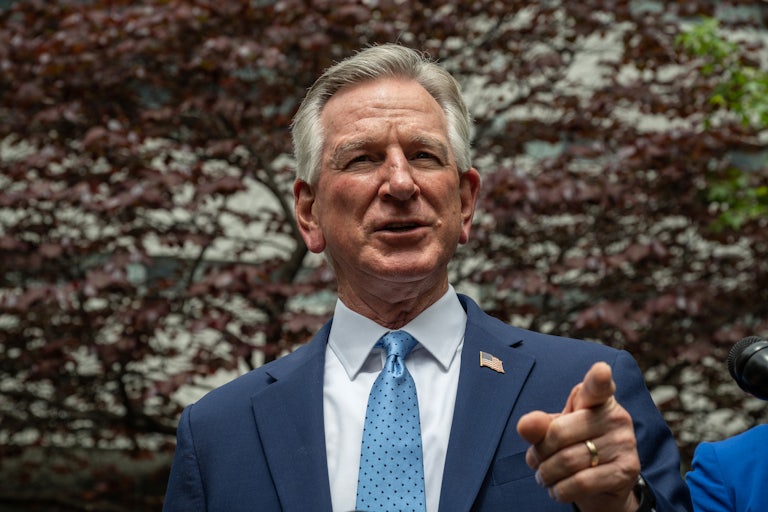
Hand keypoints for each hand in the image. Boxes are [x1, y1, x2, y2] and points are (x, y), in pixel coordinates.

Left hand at [516, 362, 640, 511]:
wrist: (605, 486)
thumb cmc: (576, 447)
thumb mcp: (555, 432)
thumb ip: (539, 426)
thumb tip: (525, 425)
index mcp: (598, 399)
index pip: (597, 386)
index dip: (598, 379)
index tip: (600, 371)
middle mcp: (616, 416)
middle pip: (559, 433)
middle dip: (539, 452)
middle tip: (535, 462)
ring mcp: (625, 443)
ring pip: (568, 461)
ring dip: (546, 474)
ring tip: (544, 477)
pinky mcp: (627, 471)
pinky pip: (581, 482)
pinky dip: (560, 490)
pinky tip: (557, 490)